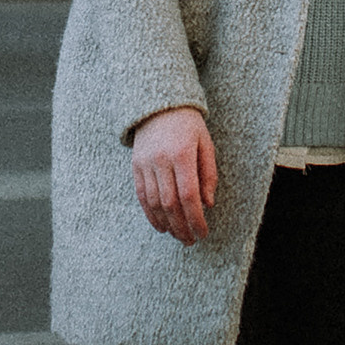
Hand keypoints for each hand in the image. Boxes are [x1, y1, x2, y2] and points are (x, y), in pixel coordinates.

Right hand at [130, 107, 216, 244]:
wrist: (159, 104)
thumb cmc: (188, 125)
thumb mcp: (206, 144)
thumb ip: (208, 174)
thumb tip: (208, 204)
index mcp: (182, 154)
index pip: (189, 195)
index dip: (196, 218)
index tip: (203, 232)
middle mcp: (161, 160)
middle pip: (170, 203)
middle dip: (182, 226)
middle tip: (191, 240)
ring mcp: (145, 163)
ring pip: (154, 203)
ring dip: (167, 224)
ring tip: (178, 235)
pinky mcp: (135, 166)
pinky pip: (142, 195)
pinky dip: (151, 214)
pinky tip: (161, 225)